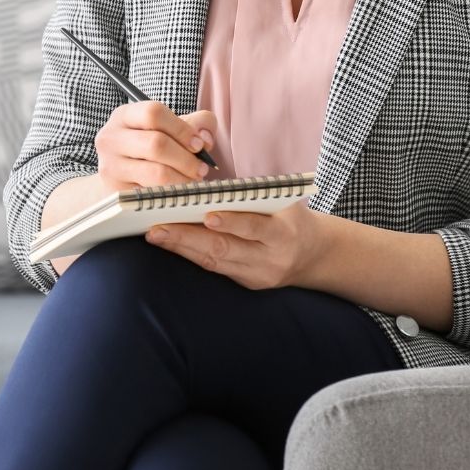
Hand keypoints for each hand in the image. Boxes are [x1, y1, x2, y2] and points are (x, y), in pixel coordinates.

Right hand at [94, 101, 217, 193]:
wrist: (118, 172)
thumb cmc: (148, 147)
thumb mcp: (167, 127)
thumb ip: (196, 123)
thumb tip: (205, 138)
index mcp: (124, 115)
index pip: (153, 113)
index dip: (182, 129)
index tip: (199, 144)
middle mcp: (111, 138)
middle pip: (156, 144)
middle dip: (186, 159)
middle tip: (201, 168)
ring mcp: (111, 166)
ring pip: (156, 173)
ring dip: (183, 179)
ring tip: (193, 180)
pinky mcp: (116, 191)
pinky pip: (152, 194)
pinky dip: (172, 194)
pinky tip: (178, 191)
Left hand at [146, 199, 329, 290]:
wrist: (313, 253)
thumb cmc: (289, 215)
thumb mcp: (281, 200)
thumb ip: (251, 195)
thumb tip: (206, 186)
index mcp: (284, 233)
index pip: (255, 228)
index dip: (232, 222)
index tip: (206, 214)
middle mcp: (271, 259)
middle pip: (225, 249)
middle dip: (188, 238)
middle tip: (158, 228)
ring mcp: (258, 275)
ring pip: (215, 262)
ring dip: (182, 248)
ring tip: (156, 235)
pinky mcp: (248, 283)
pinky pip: (215, 269)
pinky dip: (191, 255)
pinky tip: (171, 244)